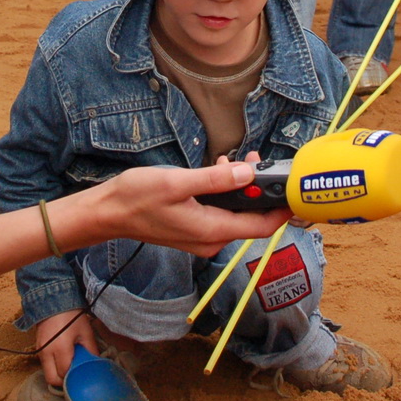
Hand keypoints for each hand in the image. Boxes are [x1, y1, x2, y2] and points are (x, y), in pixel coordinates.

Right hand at [32, 312, 96, 386]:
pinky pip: (44, 364)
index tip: (82, 373)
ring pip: (47, 373)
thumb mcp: (86, 332)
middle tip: (75, 373)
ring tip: (70, 364)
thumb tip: (95, 364)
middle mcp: (47, 352)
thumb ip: (91, 350)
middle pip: (52, 379)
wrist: (53, 301)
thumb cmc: (72, 316)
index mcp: (60, 348)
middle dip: (63, 381)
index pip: (65, 373)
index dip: (74, 376)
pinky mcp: (37, 348)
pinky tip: (62, 357)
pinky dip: (53, 366)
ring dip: (57, 373)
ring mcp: (40, 350)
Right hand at [92, 162, 287, 257]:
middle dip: (258, 190)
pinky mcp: (193, 229)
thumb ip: (215, 180)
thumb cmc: (136, 198)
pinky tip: (216, 173)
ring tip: (234, 162)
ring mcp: (201, 237)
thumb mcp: (177, 182)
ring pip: (234, 214)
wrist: (108, 214)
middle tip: (256, 160)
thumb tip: (247, 174)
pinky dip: (224, 194)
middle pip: (250, 218)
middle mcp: (210, 239)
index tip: (292, 189)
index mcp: (212, 231)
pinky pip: (219, 214)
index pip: (261, 226)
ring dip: (239, 189)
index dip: (281, 209)